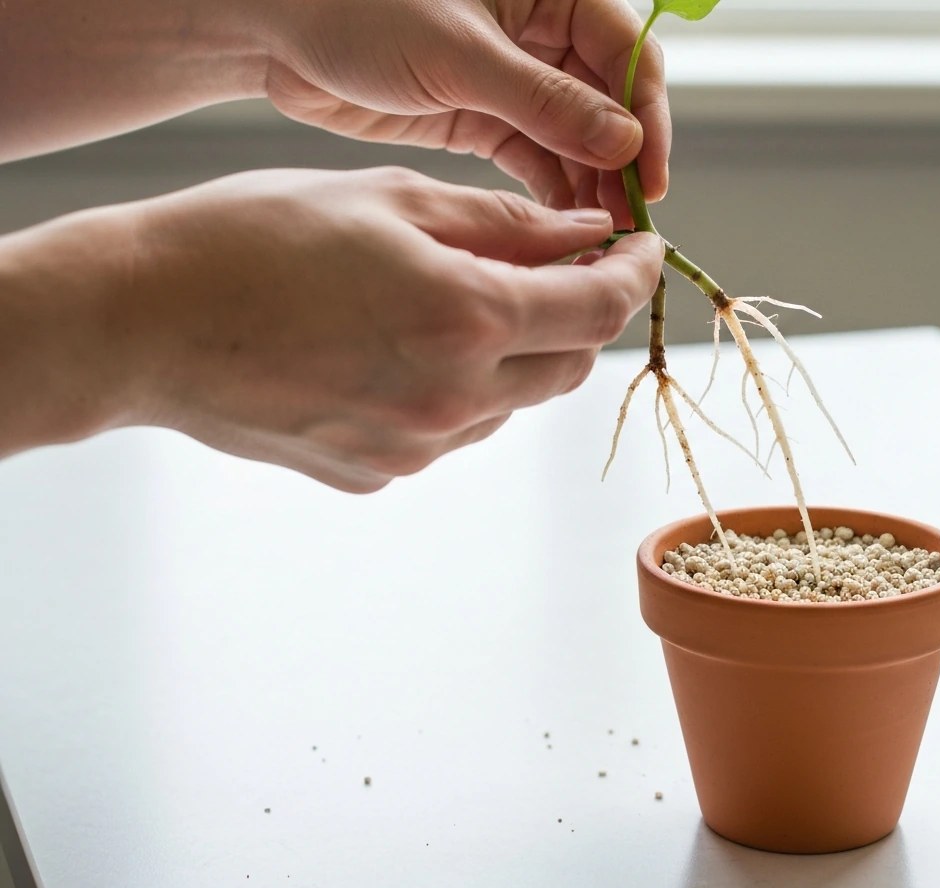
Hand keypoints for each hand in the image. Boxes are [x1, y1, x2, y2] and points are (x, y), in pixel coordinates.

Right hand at [0, 168, 661, 491]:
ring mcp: (415, 449)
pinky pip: (451, 431)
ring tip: (448, 301)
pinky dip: (456, 389)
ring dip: (511, 353)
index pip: (599, 309)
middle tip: (553, 269)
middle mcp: (454, 399)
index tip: (639, 251)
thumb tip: (586, 237)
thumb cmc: (250, 242)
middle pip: (568, 367)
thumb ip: (505, 225)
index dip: (634, 276)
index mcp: (465, 318)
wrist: (141, 325)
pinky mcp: (377, 475)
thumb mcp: (388, 200)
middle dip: (578, 316)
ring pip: (511, 402)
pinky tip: (396, 349)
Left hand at [262, 0, 668, 222]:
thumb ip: (544, 101)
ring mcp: (511, 78)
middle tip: (626, 221)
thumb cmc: (358, 8)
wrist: (276, 30)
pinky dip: (549, 191)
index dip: (645, 116)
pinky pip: (533, 157)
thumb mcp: (459, 53)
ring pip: (573, 137)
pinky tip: (560, 226)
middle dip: (619, 161)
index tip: (647, 175)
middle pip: (607, 102)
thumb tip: (622, 142)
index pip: (626, 52)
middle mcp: (537, 32)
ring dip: (588, 184)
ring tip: (597, 235)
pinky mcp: (480, 117)